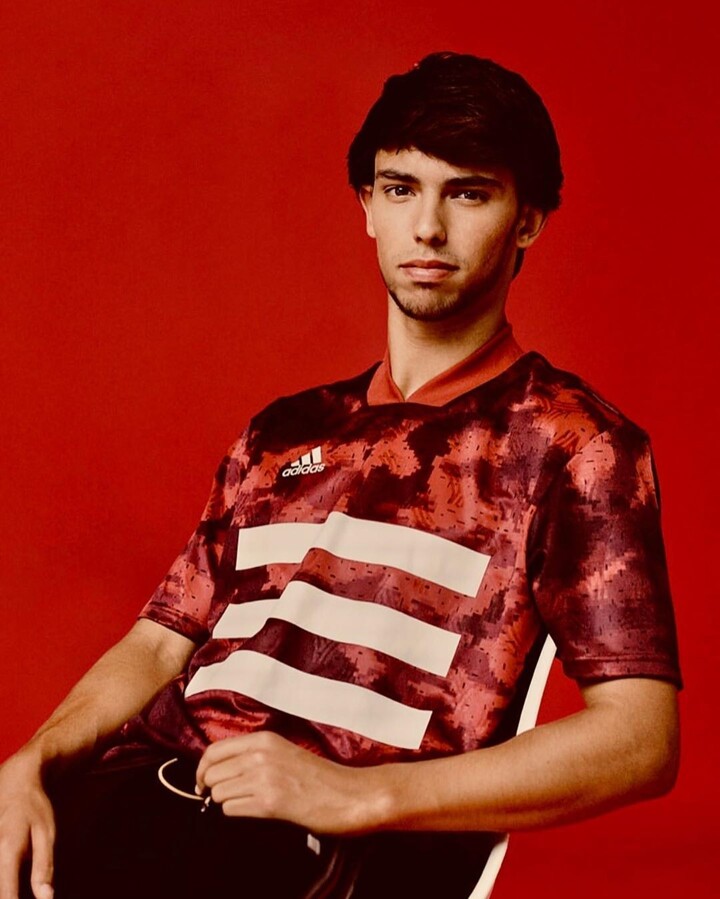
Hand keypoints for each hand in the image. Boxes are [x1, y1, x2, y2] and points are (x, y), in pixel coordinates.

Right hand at [0, 754, 54, 898]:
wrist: (14, 780)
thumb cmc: (34, 808)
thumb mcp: (46, 833)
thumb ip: (43, 867)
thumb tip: (46, 898)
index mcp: (7, 850)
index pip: (6, 895)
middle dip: (7, 894)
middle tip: (19, 892)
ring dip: (5, 884)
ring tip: (14, 884)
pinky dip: (2, 875)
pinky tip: (8, 874)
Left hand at [195, 732, 387, 833]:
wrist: (347, 794)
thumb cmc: (317, 776)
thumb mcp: (284, 751)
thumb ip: (254, 753)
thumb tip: (219, 767)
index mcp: (264, 739)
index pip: (213, 750)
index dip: (202, 769)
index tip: (203, 781)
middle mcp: (260, 755)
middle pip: (211, 773)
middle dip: (212, 788)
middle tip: (224, 796)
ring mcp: (264, 778)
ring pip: (219, 793)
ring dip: (227, 801)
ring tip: (248, 802)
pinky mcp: (269, 803)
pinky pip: (231, 810)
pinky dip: (238, 813)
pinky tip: (256, 810)